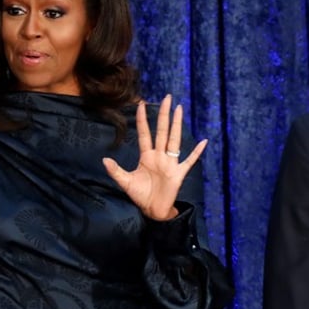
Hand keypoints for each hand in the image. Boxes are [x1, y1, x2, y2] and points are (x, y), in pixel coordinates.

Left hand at [103, 95, 207, 221]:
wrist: (153, 210)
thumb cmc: (141, 195)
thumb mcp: (125, 182)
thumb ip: (116, 171)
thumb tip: (104, 160)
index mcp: (147, 156)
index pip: (145, 134)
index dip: (142, 120)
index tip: (141, 104)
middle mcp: (159, 156)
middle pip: (162, 131)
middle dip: (163, 115)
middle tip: (167, 98)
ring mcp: (170, 163)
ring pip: (174, 140)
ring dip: (176, 125)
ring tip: (179, 109)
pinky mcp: (178, 173)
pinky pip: (189, 160)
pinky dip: (197, 152)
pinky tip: (203, 142)